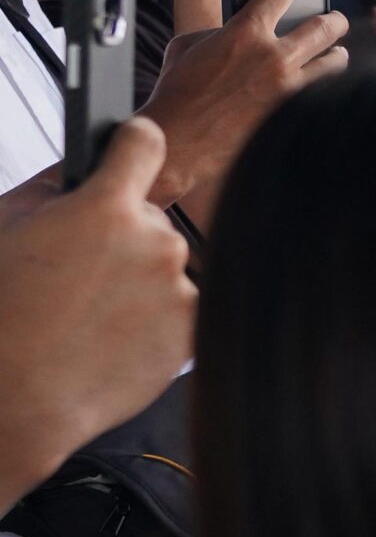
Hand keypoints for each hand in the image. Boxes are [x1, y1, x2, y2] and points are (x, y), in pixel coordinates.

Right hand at [0, 121, 193, 502]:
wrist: (20, 393)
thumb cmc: (5, 310)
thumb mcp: (8, 225)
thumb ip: (54, 190)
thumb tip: (85, 173)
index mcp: (106, 208)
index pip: (143, 145)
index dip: (135, 143)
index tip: (136, 145)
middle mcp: (155, 241)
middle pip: (150, 221)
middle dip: (123, 238)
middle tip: (82, 274)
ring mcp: (180, 288)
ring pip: (165, 269)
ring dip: (140, 282)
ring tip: (93, 313)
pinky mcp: (194, 330)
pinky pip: (180, 309)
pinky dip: (156, 319)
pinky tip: (115, 334)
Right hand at [139, 0, 349, 206]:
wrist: (178, 140)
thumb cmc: (177, 91)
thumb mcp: (190, 45)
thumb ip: (223, 30)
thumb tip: (241, 29)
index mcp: (245, 31)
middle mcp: (274, 57)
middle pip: (325, 26)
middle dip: (335, 20)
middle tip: (335, 19)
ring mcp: (288, 88)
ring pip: (334, 62)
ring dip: (336, 55)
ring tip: (334, 55)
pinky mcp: (294, 114)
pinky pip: (324, 93)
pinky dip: (326, 87)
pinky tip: (325, 90)